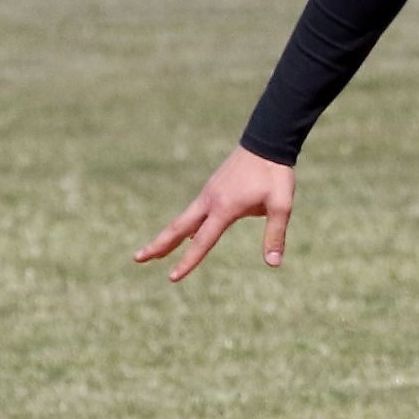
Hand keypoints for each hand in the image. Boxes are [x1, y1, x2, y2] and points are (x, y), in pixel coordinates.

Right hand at [134, 146, 294, 282]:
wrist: (267, 140)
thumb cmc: (275, 174)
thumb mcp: (281, 205)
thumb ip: (275, 234)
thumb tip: (274, 264)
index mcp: (224, 208)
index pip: (202, 241)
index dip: (187, 261)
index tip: (172, 278)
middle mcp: (210, 200)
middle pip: (178, 227)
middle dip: (158, 245)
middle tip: (137, 259)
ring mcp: (209, 192)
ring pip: (184, 219)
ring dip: (168, 236)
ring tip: (154, 252)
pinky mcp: (213, 187)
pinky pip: (195, 211)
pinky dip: (185, 226)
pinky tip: (187, 234)